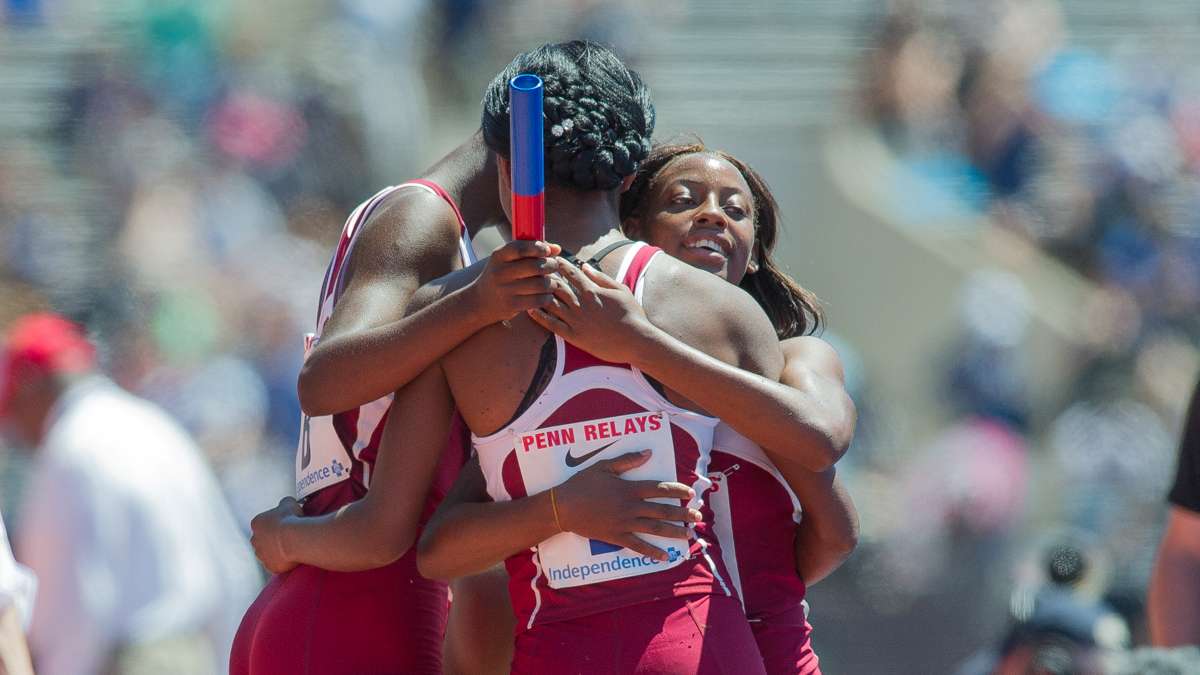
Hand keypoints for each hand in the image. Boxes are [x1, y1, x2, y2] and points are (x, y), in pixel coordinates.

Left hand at [250, 496, 302, 574]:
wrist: (294, 539)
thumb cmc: (290, 520)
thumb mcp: (289, 503)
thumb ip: (284, 503)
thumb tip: (286, 504)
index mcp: (257, 523)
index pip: (262, 524)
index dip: (274, 524)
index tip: (283, 524)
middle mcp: (255, 539)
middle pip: (262, 539)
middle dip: (272, 539)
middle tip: (286, 536)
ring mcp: (261, 554)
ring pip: (267, 553)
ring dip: (276, 551)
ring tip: (290, 547)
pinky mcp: (270, 566)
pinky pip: (275, 564)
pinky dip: (282, 561)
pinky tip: (291, 556)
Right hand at [469, 240, 565, 322]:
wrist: (480, 302)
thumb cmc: (500, 276)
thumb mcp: (507, 260)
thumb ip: (530, 251)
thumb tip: (557, 249)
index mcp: (498, 256)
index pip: (520, 248)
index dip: (538, 248)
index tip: (548, 251)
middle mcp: (500, 272)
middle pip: (535, 266)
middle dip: (550, 265)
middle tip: (554, 266)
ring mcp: (506, 290)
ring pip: (540, 284)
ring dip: (551, 282)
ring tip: (551, 282)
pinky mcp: (512, 305)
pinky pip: (538, 300)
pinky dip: (547, 297)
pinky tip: (546, 295)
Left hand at [526, 261, 657, 364]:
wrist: (636, 340)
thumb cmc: (631, 314)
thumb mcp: (620, 290)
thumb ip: (601, 278)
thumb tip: (585, 266)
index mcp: (592, 291)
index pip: (571, 274)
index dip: (560, 265)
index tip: (551, 259)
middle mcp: (581, 304)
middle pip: (557, 286)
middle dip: (545, 277)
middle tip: (534, 270)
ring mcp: (576, 320)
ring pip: (551, 303)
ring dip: (539, 294)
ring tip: (528, 287)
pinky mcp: (574, 336)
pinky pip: (552, 325)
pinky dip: (540, 316)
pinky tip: (530, 309)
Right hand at [553, 450, 701, 560]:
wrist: (564, 507)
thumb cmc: (582, 484)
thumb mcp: (604, 467)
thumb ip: (627, 460)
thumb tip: (648, 452)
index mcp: (629, 489)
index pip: (659, 489)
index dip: (676, 490)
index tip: (690, 493)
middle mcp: (631, 507)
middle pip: (662, 510)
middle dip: (682, 513)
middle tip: (698, 516)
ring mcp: (625, 523)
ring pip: (654, 528)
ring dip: (674, 531)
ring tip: (689, 534)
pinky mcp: (617, 537)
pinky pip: (638, 546)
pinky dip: (653, 552)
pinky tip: (666, 556)